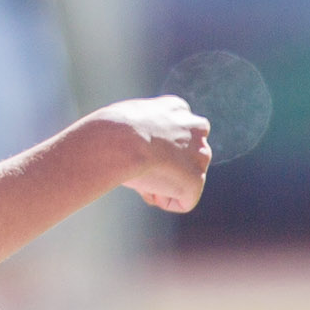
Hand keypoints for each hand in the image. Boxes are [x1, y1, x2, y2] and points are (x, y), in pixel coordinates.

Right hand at [84, 97, 211, 213]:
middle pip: (186, 155)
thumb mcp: (125, 118)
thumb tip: (135, 145)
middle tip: (140, 170)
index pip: (176, 132)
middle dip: (167, 167)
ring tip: (142, 179)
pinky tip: (149, 191)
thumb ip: (140, 129)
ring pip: (187, 177)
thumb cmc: (110, 129)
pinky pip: (185, 201)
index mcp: (176, 108)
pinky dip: (165, 201)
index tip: (139, 153)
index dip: (158, 149)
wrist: (119, 141)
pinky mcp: (196, 180)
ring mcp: (199, 155)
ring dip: (166, 184)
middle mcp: (195, 128)